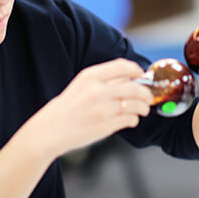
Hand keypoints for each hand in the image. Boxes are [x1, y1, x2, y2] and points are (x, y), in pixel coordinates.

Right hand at [29, 58, 152, 157]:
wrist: (50, 130)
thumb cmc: (65, 109)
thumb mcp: (80, 86)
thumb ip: (102, 81)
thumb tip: (129, 78)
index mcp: (90, 77)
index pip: (122, 66)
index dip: (136, 70)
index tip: (141, 75)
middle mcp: (98, 90)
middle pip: (134, 87)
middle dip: (146, 93)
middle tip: (148, 97)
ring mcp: (103, 109)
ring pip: (136, 105)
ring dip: (143, 108)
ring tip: (143, 110)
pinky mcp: (106, 125)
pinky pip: (130, 119)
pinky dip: (134, 119)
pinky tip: (131, 120)